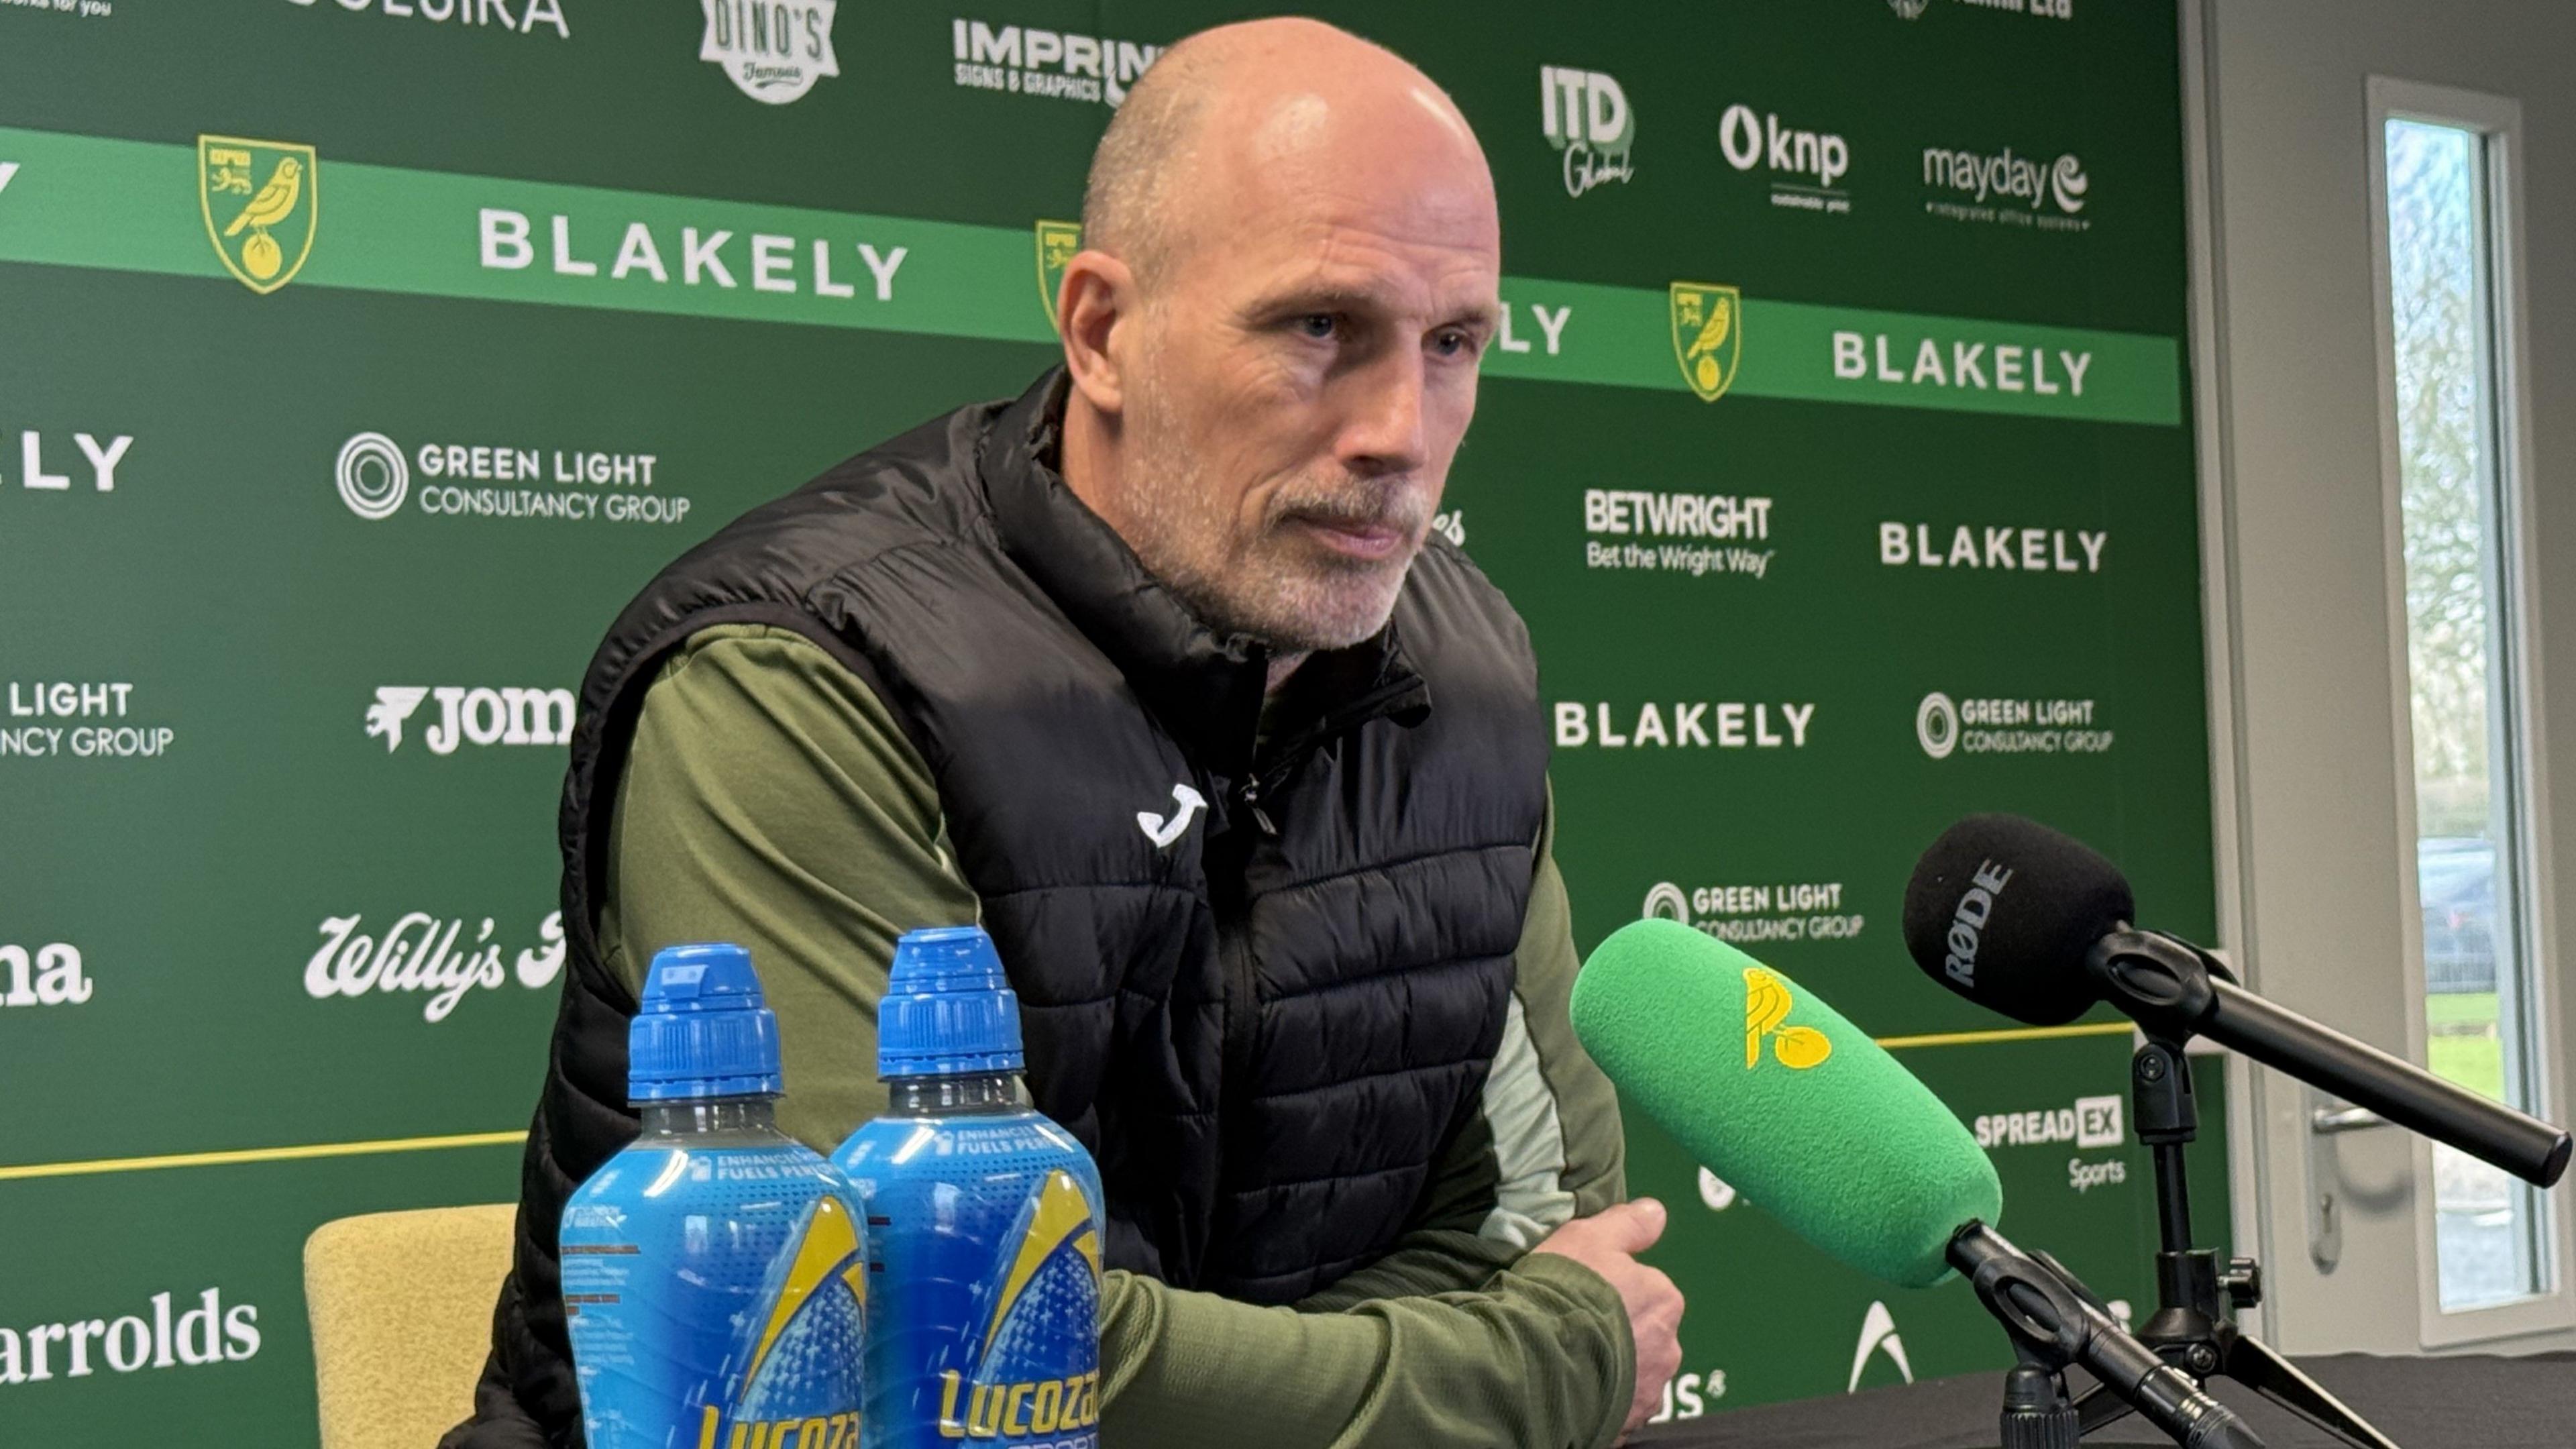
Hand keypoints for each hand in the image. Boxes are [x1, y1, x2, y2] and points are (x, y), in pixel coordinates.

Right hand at [1532, 1197, 1684, 1436]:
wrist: (1535, 1362)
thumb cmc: (1563, 1294)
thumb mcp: (1590, 1237)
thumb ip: (1628, 1224)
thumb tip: (1657, 1212)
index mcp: (1664, 1299)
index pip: (1648, 1288)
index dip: (1614, 1288)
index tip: (1584, 1291)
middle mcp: (1667, 1348)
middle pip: (1644, 1333)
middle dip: (1617, 1331)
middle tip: (1574, 1325)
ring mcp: (1648, 1390)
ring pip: (1632, 1372)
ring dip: (1609, 1366)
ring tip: (1568, 1357)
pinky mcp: (1627, 1423)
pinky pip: (1616, 1406)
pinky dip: (1599, 1398)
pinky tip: (1569, 1385)